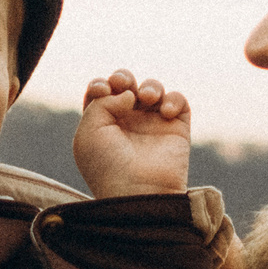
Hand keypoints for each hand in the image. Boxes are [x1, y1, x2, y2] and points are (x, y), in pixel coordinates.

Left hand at [73, 69, 192, 197]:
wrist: (138, 191)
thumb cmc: (107, 166)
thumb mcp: (88, 132)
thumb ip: (102, 101)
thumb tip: (130, 94)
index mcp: (102, 125)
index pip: (101, 93)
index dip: (100, 84)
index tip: (101, 91)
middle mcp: (127, 123)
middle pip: (126, 86)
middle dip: (123, 77)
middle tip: (122, 84)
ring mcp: (152, 126)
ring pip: (153, 89)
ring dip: (150, 86)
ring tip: (146, 98)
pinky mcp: (176, 130)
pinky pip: (179, 101)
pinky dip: (173, 99)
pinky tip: (165, 113)